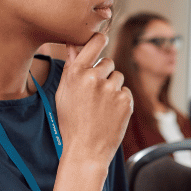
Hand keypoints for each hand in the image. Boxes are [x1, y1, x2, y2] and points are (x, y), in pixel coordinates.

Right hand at [56, 33, 132, 166]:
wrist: (86, 151)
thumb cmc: (71, 122)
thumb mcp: (64, 93)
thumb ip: (71, 67)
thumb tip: (74, 44)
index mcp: (76, 73)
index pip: (94, 42)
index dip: (99, 40)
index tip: (102, 39)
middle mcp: (94, 77)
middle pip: (108, 62)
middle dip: (104, 74)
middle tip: (94, 94)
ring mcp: (112, 89)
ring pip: (118, 77)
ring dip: (113, 87)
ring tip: (101, 106)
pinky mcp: (126, 100)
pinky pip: (126, 91)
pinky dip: (121, 100)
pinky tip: (110, 113)